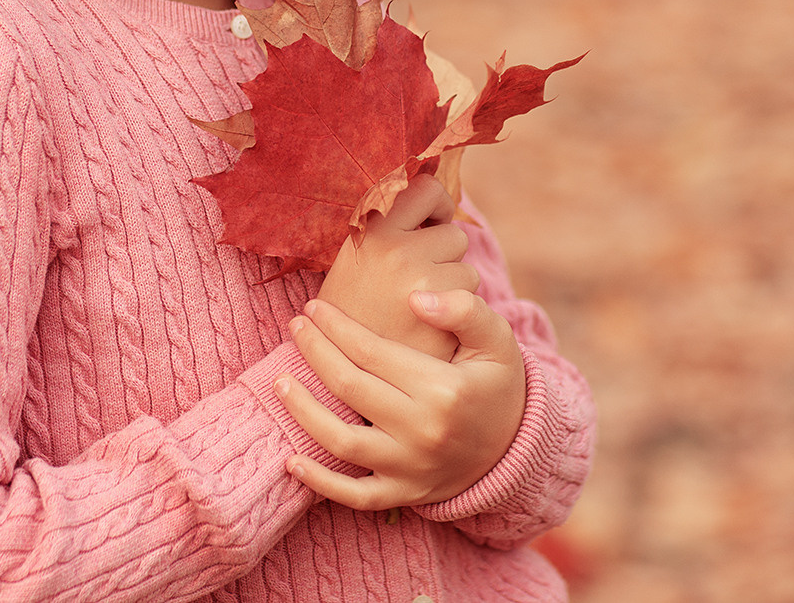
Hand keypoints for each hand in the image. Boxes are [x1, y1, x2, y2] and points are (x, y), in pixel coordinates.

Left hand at [276, 289, 527, 509]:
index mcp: (443, 390)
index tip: (315, 306)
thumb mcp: (498, 342)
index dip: (338, 327)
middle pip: (350, 387)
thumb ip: (465, 311)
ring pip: (341, 442)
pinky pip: (354, 496)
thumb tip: (415, 298)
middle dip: (314, 352)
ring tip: (279, 382)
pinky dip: (320, 483)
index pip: (373, 351)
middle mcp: (423, 431)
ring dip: (303, 410)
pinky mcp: (403, 494)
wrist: (513, 450)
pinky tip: (290, 461)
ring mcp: (411, 468)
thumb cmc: (496, 385)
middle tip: (295, 326)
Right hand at [315, 175, 477, 360]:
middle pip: (454, 235)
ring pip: (467, 271)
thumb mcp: (357, 257)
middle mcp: (397, 252)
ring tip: (418, 307)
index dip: (435, 204)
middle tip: (417, 281)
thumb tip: (434, 195)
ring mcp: (420, 285)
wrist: (339, 367)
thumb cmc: (351, 308)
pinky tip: (428, 328)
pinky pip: (469, 303)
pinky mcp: (438, 319)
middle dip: (445, 256)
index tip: (430, 225)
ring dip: (452, 287)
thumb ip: (389, 228)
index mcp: (372, 231)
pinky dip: (455, 316)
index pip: (426, 189)